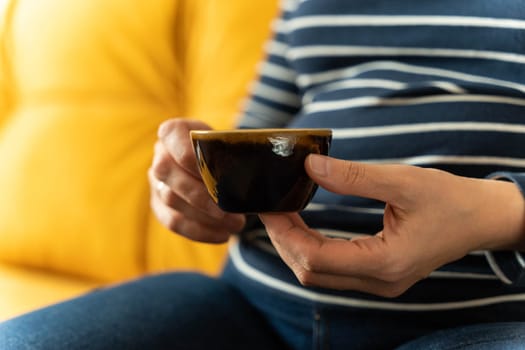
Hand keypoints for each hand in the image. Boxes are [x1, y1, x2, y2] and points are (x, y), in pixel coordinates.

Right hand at [149, 119, 244, 242]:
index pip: (171, 135)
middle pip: (167, 171)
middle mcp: (159, 155)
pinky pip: (173, 222)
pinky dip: (200, 231)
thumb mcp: (227, 143)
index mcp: (172, 131)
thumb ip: (230, 150)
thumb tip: (251, 168)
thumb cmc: (224, 152)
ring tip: (236, 224)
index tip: (218, 172)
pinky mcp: (158, 206)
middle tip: (230, 210)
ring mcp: (156, 182)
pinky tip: (223, 235)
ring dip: (205, 216)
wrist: (216, 165)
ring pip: (171, 200)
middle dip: (201, 193)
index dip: (191, 154)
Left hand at [260, 154, 524, 296]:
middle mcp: (379, 282)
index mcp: (386, 262)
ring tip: (284, 214)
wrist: (480, 219)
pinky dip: (312, 249)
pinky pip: (332, 271)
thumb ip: (354, 176)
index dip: (285, 233)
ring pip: (318, 275)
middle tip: (272, 207)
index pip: (316, 258)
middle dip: (284, 240)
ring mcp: (379, 284)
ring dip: (295, 246)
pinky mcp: (378, 277)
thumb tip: (309, 166)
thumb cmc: (449, 199)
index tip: (270, 207)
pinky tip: (304, 226)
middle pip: (310, 272)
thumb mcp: (403, 181)